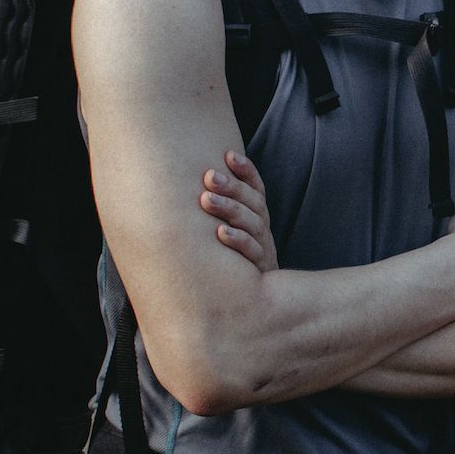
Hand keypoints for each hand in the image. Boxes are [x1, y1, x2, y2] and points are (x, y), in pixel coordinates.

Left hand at [198, 150, 276, 272]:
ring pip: (252, 223)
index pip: (256, 187)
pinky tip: (219, 233)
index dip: (246, 170)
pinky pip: (252, 252)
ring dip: (230, 209)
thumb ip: (216, 208)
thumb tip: (190, 183)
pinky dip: (237, 241)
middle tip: (209, 176)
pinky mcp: (261, 269)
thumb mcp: (228, 230)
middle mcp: (262, 228)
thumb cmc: (231, 258)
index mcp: (257, 215)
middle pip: (253, 202)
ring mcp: (264, 248)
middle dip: (232, 186)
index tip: (229, 154)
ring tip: (206, 199)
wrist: (252, 299)